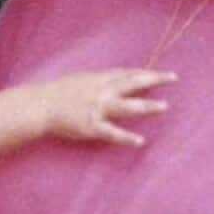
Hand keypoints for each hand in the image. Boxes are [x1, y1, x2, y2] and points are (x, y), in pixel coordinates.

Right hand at [34, 69, 175, 144]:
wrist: (39, 106)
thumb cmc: (55, 93)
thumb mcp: (77, 80)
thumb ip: (95, 81)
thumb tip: (109, 81)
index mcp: (97, 79)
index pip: (126, 73)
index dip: (144, 72)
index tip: (161, 72)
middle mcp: (101, 91)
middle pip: (132, 83)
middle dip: (154, 79)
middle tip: (173, 78)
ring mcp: (97, 109)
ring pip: (127, 106)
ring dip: (146, 106)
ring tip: (164, 106)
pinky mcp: (91, 126)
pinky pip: (112, 132)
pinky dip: (126, 137)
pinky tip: (140, 141)